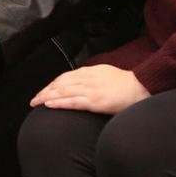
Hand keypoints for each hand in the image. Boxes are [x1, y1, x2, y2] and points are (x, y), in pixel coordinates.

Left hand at [30, 65, 149, 114]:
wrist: (142, 87)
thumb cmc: (127, 85)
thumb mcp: (106, 75)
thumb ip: (93, 78)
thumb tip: (82, 83)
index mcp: (90, 72)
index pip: (65, 77)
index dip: (52, 84)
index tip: (44, 91)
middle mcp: (87, 78)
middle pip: (60, 83)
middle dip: (45, 91)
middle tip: (34, 100)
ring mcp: (90, 89)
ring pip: (63, 91)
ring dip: (47, 97)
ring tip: (36, 103)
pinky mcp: (95, 100)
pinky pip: (73, 101)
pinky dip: (59, 102)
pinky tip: (49, 104)